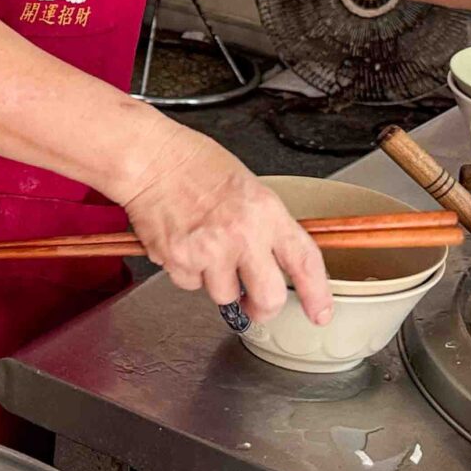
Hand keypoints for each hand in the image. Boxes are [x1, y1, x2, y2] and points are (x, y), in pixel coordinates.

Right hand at [116, 121, 330, 325]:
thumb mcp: (249, 187)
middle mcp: (242, 235)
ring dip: (217, 282)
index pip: (304, 261)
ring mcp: (209, 252)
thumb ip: (265, 226)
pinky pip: (190, 284)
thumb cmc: (194, 164)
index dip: (317, 293)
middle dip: (263, 309)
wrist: (150, 159)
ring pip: (224, 296)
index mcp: (266, 212)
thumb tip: (274, 259)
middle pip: (269, 298)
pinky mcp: (179, 261)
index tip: (320, 312)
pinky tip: (183, 244)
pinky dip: (187, 272)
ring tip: (205, 249)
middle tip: (256, 305)